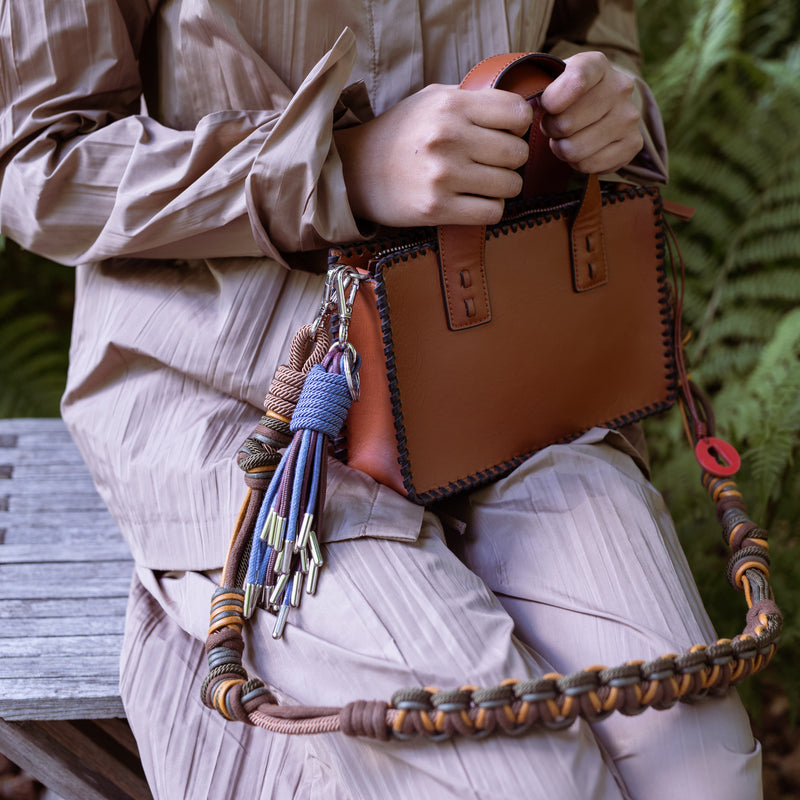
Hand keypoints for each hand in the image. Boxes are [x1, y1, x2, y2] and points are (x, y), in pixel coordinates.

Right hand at [335, 84, 532, 227]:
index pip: (518, 113)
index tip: (506, 133)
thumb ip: (473, 100)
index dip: (519, 125)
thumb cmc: (401, 133)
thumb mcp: (432, 99)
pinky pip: (492, 213)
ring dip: (503, 187)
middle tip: (494, 163)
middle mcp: (449, 138)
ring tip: (484, 183)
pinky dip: (490, 209)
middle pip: (518, 153)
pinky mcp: (437, 209)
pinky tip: (475, 201)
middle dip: (512, 160)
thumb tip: (518, 111)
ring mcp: (443, 176)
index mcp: (451, 105)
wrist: (355, 169)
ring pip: (510, 185)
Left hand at [540, 51, 642, 174]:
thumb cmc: (570, 93)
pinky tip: (582, 149)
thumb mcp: (555, 78)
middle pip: (566, 124)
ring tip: (567, 138)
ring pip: (575, 150)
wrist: (605, 104)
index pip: (575, 80)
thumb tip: (530, 109)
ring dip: (562, 149)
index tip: (546, 106)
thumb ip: (540, 88)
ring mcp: (629, 117)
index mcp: (598, 64)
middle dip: (551, 130)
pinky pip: (589, 166)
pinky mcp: (633, 144)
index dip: (551, 101)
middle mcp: (620, 88)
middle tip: (555, 127)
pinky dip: (578, 163)